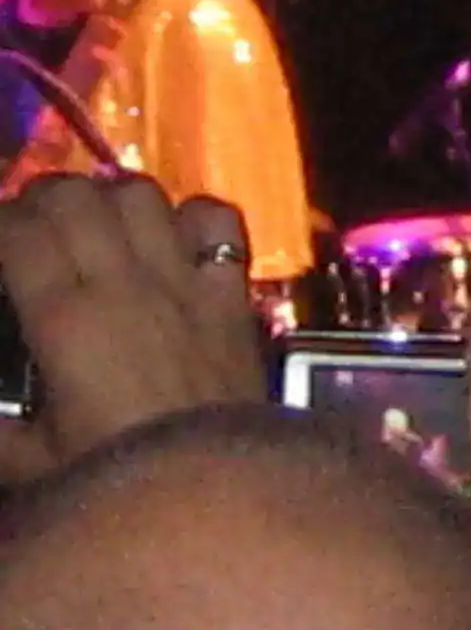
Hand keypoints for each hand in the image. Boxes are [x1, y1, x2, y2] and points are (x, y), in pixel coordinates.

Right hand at [0, 174, 264, 481]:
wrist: (214, 489)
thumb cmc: (114, 476)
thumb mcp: (28, 461)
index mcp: (66, 320)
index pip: (21, 233)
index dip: (0, 218)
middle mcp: (125, 284)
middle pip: (79, 198)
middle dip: (45, 195)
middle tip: (32, 217)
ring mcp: (185, 281)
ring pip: (144, 196)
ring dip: (111, 195)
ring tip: (95, 216)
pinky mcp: (231, 290)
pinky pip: (217, 221)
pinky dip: (193, 213)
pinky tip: (174, 232)